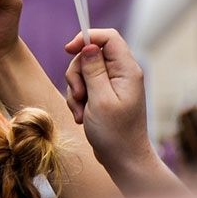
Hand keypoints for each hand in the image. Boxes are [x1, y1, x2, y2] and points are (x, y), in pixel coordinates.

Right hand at [62, 29, 150, 165]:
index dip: (87, 38)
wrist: (123, 159)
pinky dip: (78, 101)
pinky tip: (82, 117)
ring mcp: (113, 85)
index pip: (108, 38)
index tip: (69, 50)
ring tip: (81, 112)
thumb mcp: (100, 100)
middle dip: (77, 74)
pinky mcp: (104, 96)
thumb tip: (89, 46)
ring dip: (76, 91)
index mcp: (127, 70)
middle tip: (79, 96)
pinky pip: (84, 88)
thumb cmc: (115, 133)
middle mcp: (122, 74)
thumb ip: (94, 70)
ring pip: (84, 72)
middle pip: (91, 55)